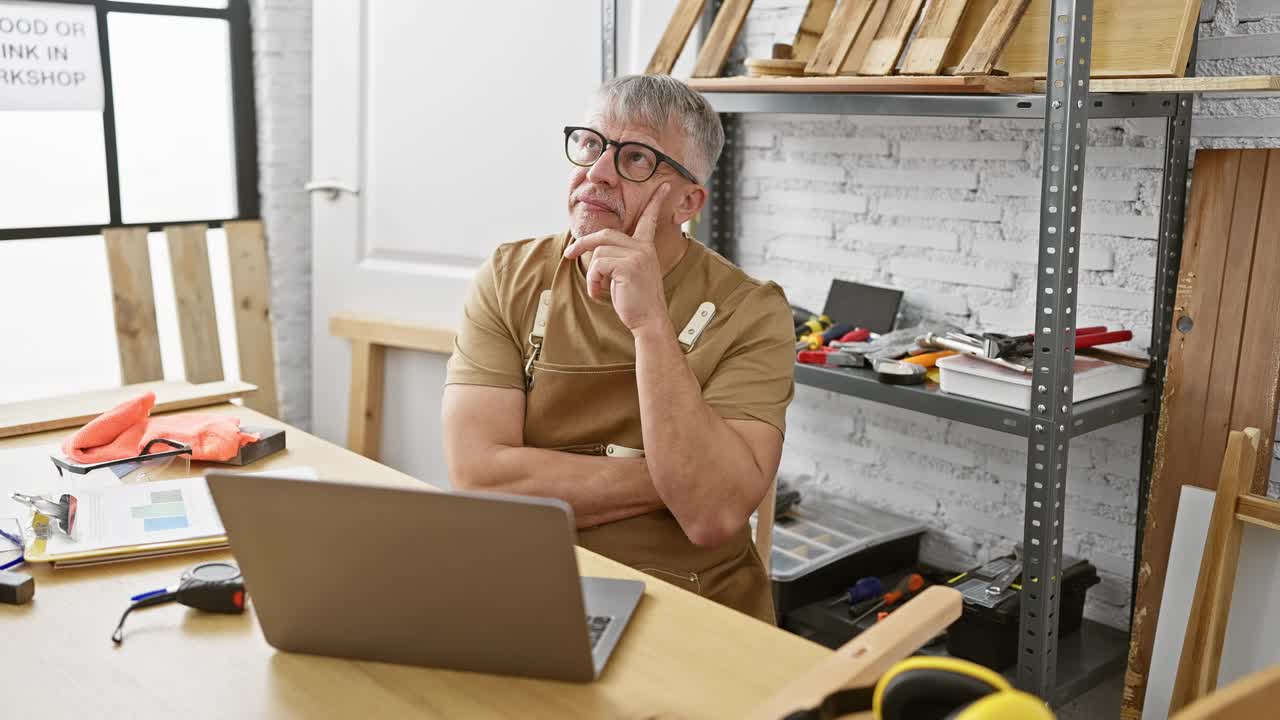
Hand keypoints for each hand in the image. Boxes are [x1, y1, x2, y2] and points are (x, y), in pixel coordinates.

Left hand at [564, 184, 671, 334]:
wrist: (649, 320)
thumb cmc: (637, 301)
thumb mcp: (630, 273)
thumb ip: (620, 258)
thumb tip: (595, 251)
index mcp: (646, 247)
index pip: (649, 219)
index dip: (655, 202)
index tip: (663, 186)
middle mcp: (643, 248)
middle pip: (605, 235)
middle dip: (583, 244)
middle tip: (570, 254)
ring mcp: (636, 256)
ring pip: (598, 253)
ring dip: (592, 274)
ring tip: (599, 288)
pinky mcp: (627, 266)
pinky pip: (598, 265)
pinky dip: (593, 281)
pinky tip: (600, 293)